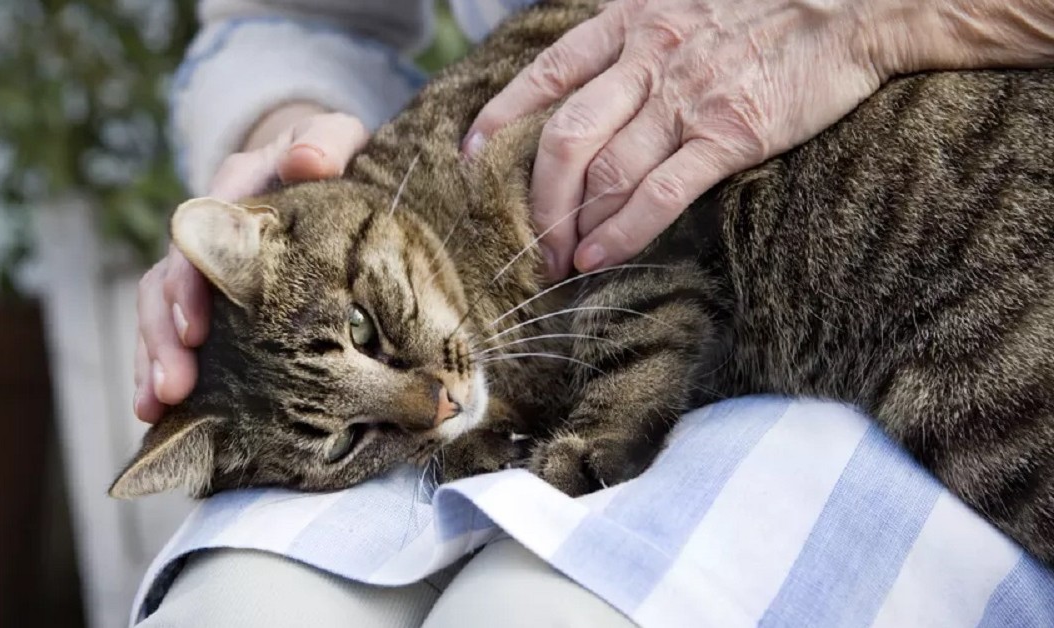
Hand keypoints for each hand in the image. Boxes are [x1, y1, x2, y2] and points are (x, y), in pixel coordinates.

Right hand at [134, 105, 368, 421]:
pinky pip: (174, 335)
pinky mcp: (210, 300)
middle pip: (167, 281)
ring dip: (153, 360)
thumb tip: (308, 161)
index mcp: (234, 191)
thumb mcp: (335, 137)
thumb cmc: (330, 154)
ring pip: (160, 313)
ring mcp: (203, 268)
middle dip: (165, 336)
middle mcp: (206, 231)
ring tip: (155, 408)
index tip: (197, 328)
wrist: (319, 163)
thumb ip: (324, 142)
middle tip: (174, 386)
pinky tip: (157, 413)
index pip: (198, 235)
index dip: (192, 280)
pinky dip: (159, 370)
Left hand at [465, 0, 892, 279]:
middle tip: (530, 240)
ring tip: (558, 262)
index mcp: (632, 22)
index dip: (501, 116)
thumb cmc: (770, 4)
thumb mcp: (686, 1)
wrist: (855, 3)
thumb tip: (605, 79)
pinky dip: (623, 232)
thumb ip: (641, 35)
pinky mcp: (729, 135)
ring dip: (573, 226)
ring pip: (604, 172)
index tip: (472, 154)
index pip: (547, 75)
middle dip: (538, 199)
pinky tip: (600, 259)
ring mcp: (686, 100)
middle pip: (564, 139)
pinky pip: (660, 192)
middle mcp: (648, 61)